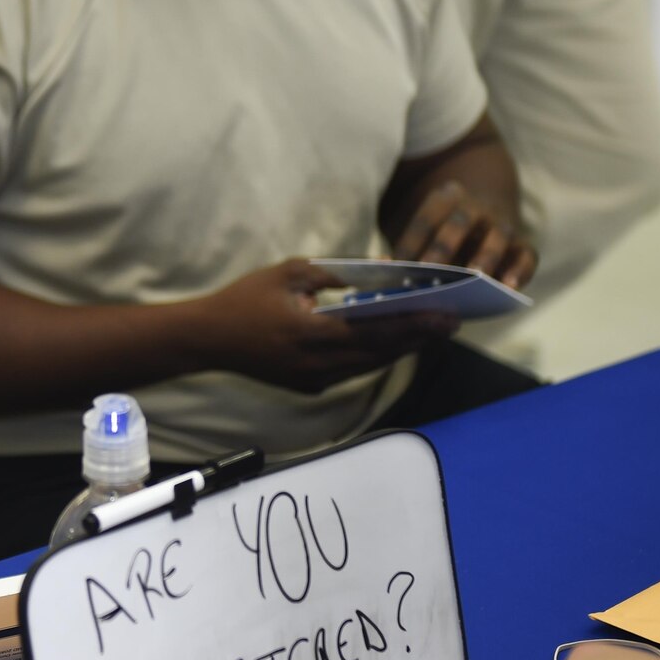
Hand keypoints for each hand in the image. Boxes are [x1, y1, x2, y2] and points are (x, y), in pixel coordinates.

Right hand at [192, 259, 457, 394]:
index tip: (448, 315)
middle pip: (381, 353)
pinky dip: (377, 357)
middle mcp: (318, 364)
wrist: (207, 339)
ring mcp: (314, 380)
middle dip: (419, 338)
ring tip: (430, 333)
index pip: (377, 331)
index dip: (416, 325)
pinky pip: (353, 371)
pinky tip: (393, 343)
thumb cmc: (244, 299)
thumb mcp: (288, 274)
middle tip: (451, 323)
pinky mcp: (309, 386)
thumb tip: (377, 272)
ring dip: (402, 349)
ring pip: (370, 366)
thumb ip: (334, 274)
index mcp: (312, 334)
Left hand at [392, 180, 535, 288]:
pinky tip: (507, 289)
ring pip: (497, 237)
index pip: (425, 219)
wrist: (489, 207)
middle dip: (442, 248)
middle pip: (458, 224)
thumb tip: (380, 269)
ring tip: (474, 277)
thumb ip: (406, 249)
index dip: (409, 242)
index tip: (395, 266)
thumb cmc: (444, 230)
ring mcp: (503, 224)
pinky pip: (527, 256)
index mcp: (446, 198)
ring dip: (485, 256)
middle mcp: (477, 207)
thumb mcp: (425, 228)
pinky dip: (520, 271)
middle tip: (428, 271)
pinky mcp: (524, 245)